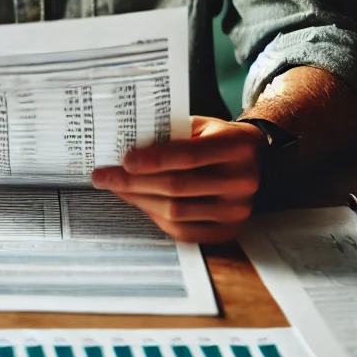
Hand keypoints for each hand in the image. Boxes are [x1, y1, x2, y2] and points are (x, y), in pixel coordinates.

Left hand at [91, 116, 263, 242]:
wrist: (253, 160)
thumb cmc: (216, 138)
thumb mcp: (199, 125)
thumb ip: (170, 134)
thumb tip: (125, 147)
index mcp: (236, 146)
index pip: (188, 156)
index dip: (153, 160)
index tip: (123, 160)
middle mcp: (242, 181)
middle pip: (177, 187)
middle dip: (133, 182)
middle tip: (103, 176)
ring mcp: (237, 210)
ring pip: (176, 212)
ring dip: (138, 200)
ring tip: (115, 188)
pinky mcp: (228, 231)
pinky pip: (183, 231)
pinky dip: (155, 217)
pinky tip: (139, 202)